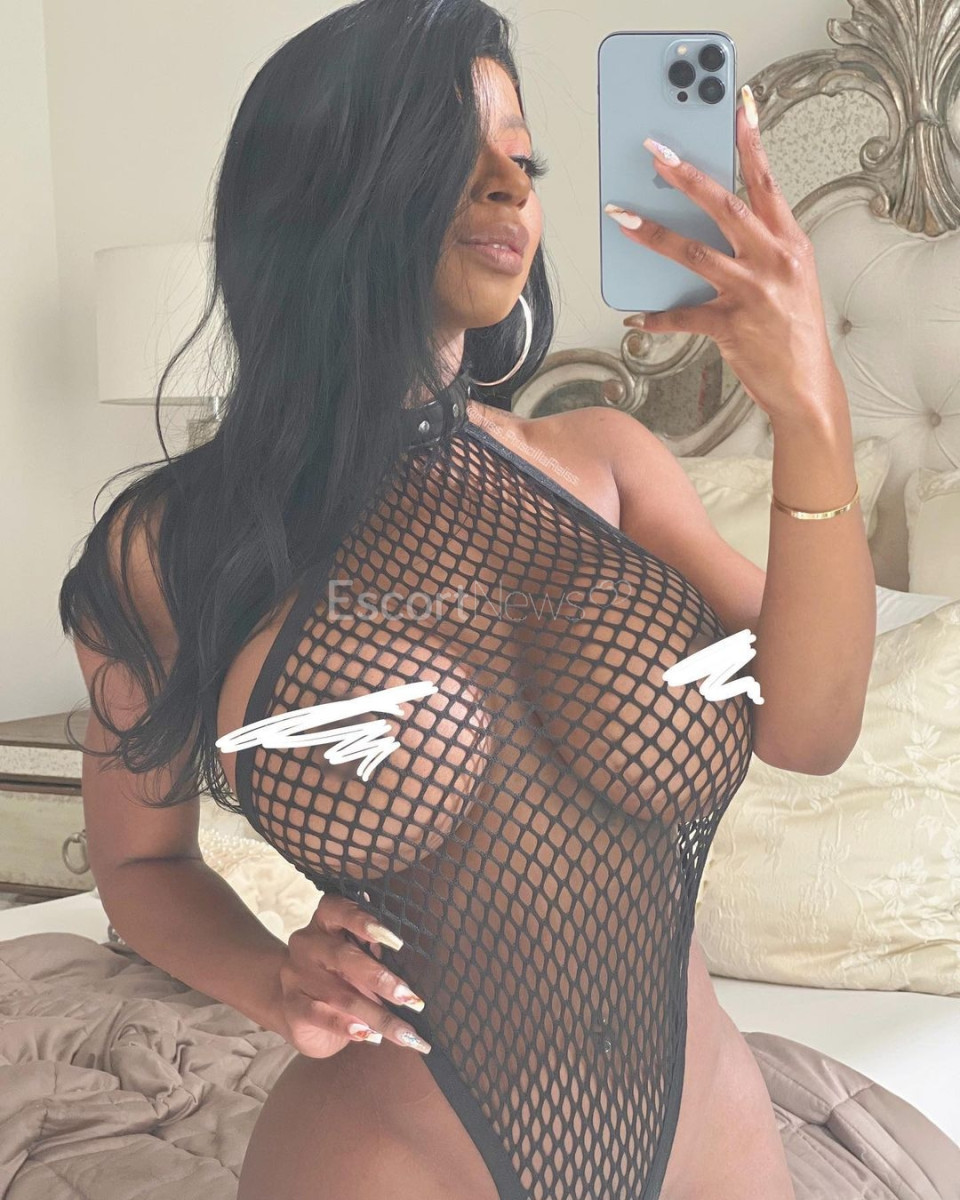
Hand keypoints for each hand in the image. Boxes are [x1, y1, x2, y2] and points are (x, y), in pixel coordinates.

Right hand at [272, 891, 429, 1057]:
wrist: (293, 1005)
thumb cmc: (337, 975)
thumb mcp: (354, 957)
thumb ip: (374, 955)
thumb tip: (412, 973)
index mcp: (325, 921)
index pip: (338, 910)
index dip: (364, 921)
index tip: (396, 941)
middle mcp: (307, 944)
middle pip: (343, 956)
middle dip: (381, 979)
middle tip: (410, 998)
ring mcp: (296, 975)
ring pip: (340, 994)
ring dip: (377, 1015)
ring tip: (405, 1033)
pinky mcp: (292, 1006)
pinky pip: (320, 1015)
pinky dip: (347, 1026)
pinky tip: (369, 1035)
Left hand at [607, 87, 844, 424]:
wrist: (806, 385)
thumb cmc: (794, 331)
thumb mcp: (791, 279)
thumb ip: (761, 248)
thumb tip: (713, 226)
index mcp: (791, 243)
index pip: (767, 183)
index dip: (750, 143)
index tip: (736, 108)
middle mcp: (774, 260)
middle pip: (724, 206)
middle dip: (686, 177)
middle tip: (657, 154)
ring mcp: (753, 292)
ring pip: (693, 253)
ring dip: (653, 234)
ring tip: (622, 217)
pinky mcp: (731, 326)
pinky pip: (682, 316)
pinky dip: (656, 317)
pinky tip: (636, 317)